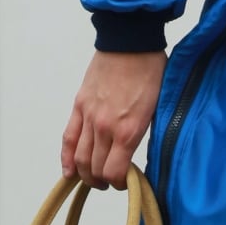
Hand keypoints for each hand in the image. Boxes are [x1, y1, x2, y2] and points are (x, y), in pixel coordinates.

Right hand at [61, 51, 166, 185]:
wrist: (130, 40)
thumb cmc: (151, 70)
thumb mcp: (159, 107)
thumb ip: (147, 133)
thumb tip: (141, 152)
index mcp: (129, 130)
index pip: (115, 172)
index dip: (119, 183)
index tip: (125, 182)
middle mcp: (106, 127)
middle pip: (95, 168)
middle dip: (102, 181)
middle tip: (110, 182)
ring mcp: (89, 116)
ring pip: (80, 157)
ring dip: (85, 173)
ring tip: (93, 178)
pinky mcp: (79, 105)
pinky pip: (69, 137)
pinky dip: (66, 157)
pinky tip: (69, 171)